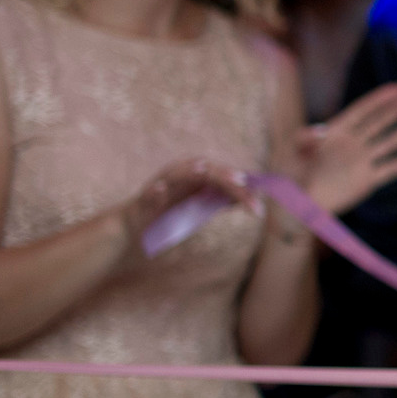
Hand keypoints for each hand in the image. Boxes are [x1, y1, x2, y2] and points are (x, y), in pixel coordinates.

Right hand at [118, 157, 257, 254]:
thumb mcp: (201, 208)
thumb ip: (222, 201)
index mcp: (193, 178)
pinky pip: (148, 193)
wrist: (136, 227)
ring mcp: (159, 186)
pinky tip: (160, 190)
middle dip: (223, 176)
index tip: (260, 195)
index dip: (240, 184)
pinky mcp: (142, 200)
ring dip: (188, 171)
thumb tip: (252, 196)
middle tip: (242, 182)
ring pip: (174, 173)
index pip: (221, 175)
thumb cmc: (172, 216)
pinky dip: (154, 191)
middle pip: (204, 171)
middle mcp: (178, 176)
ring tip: (203, 170)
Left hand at [296, 82, 396, 214]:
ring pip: (390, 143)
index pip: (361, 111)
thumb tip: (319, 132)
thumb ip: (304, 140)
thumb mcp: (289, 153)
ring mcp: (361, 162)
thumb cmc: (288, 176)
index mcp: (335, 132)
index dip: (379, 99)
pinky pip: (390, 170)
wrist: (293, 205)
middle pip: (381, 122)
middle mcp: (353, 144)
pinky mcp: (366, 181)